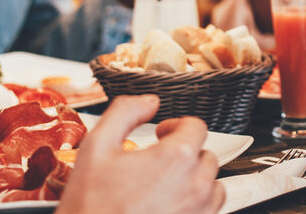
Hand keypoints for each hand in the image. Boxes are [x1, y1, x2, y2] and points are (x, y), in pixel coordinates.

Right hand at [57, 95, 222, 213]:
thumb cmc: (92, 207)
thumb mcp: (97, 147)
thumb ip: (125, 112)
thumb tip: (147, 102)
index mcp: (176, 159)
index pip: (196, 126)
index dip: (176, 125)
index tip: (162, 133)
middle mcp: (195, 187)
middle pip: (206, 155)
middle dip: (184, 152)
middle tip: (159, 160)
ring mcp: (198, 213)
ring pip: (213, 186)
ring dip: (195, 180)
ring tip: (167, 184)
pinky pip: (210, 212)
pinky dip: (196, 205)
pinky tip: (170, 205)